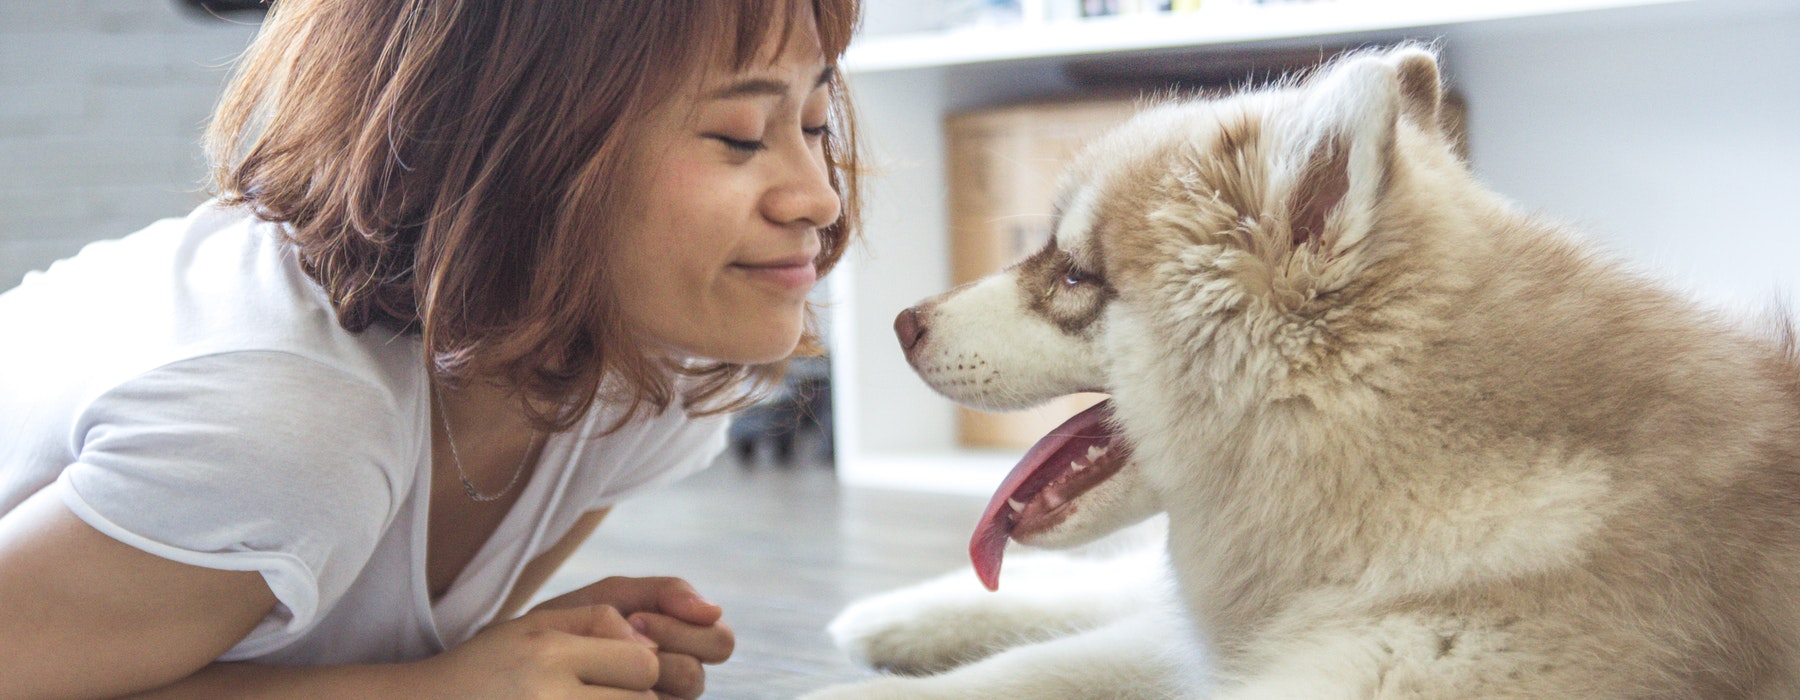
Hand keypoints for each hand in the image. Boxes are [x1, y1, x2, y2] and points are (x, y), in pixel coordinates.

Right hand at [417, 603, 660, 698]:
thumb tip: (651, 645)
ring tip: (587, 697)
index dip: (641, 666)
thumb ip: (596, 621)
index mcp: (549, 655)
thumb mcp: (532, 626)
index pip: (641, 663)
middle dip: (636, 698)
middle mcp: (550, 699)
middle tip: (598, 690)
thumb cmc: (484, 667)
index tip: (620, 668)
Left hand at [533, 576, 734, 698]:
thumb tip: (714, 609)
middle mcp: (679, 681)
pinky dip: (622, 692)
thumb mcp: (616, 595)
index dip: (681, 630)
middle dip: (654, 651)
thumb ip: (667, 592)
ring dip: (635, 673)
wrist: (520, 655)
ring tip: (598, 659)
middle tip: (620, 636)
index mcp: (686, 645)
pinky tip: (594, 682)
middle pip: (696, 674)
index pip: (720, 643)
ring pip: (670, 697)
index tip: (636, 617)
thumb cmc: (573, 622)